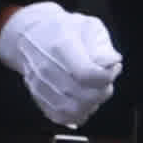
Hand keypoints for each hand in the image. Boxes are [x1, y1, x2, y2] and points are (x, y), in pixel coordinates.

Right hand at [0, 1, 123, 126]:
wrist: (29, 35)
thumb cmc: (61, 29)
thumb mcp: (87, 25)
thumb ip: (102, 45)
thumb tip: (112, 62)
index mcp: (61, 46)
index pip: (87, 73)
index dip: (107, 76)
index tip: (114, 68)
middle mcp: (47, 67)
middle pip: (82, 95)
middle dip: (102, 91)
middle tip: (106, 81)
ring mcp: (40, 84)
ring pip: (73, 110)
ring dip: (91, 104)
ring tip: (95, 91)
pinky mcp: (38, 96)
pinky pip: (60, 116)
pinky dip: (76, 114)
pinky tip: (82, 101)